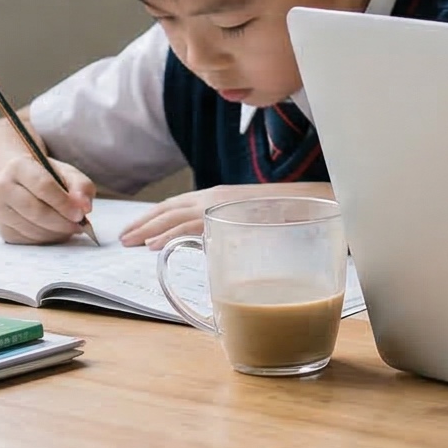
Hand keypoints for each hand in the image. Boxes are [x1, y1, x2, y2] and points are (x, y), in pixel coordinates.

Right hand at [0, 155, 96, 244]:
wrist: (22, 184)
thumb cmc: (48, 177)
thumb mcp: (67, 174)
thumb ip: (81, 187)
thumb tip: (85, 207)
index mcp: (18, 166)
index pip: (43, 186)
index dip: (64, 203)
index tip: (81, 214)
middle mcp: (2, 187)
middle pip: (35, 211)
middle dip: (62, 222)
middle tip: (79, 225)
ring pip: (31, 229)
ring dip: (56, 232)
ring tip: (70, 227)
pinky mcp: (1, 229)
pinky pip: (27, 240)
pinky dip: (46, 239)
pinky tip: (56, 231)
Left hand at [118, 183, 333, 248]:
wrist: (324, 203)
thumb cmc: (295, 215)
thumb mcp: (258, 223)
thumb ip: (235, 231)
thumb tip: (221, 250)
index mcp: (222, 198)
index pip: (179, 205)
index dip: (155, 217)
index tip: (138, 231)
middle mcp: (218, 197)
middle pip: (170, 208)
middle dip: (144, 223)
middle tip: (123, 238)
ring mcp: (223, 205)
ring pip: (175, 216)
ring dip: (149, 229)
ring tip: (130, 242)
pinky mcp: (231, 216)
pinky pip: (192, 227)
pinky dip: (169, 235)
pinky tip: (154, 245)